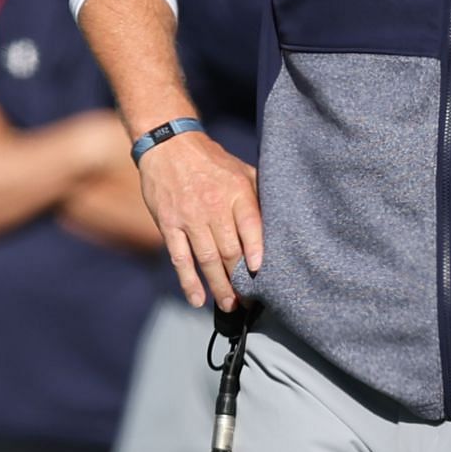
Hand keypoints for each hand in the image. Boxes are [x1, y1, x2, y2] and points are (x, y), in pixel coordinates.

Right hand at [139, 131, 261, 311]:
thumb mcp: (241, 170)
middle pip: (229, 248)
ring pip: (206, 258)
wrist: (169, 146)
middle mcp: (213, 205)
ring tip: (230, 305)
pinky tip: (197, 299)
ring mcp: (189, 217)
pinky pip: (180, 257)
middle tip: (250, 301)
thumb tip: (281, 222)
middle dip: (239, 279)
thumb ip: (258, 195)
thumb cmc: (212, 162)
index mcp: (236, 190)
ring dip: (219, 286)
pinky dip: (188, 281)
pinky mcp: (169, 224)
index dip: (256, 248)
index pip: (250, 223)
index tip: (260, 271)